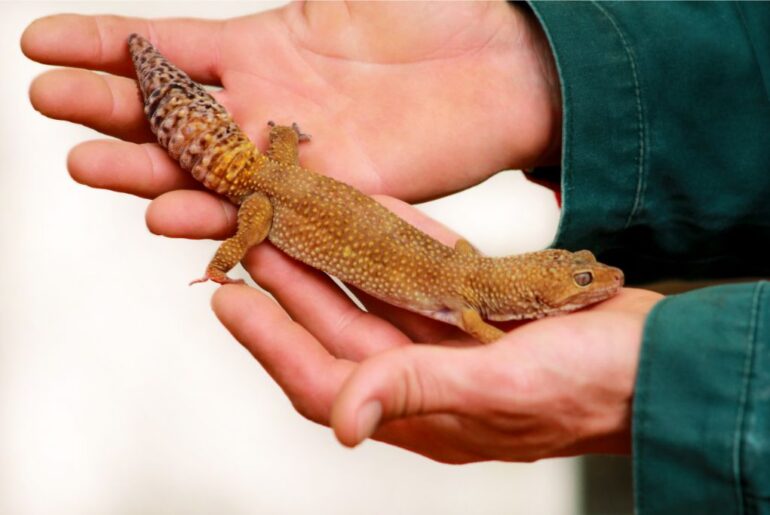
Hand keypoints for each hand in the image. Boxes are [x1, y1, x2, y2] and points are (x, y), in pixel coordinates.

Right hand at [23, 2, 559, 225]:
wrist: (506, 68)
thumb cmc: (437, 13)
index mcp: (264, 46)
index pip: (164, 48)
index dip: (101, 45)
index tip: (36, 44)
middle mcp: (268, 106)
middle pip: (171, 114)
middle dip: (106, 109)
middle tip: (47, 107)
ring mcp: (296, 155)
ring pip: (204, 169)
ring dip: (144, 170)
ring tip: (87, 165)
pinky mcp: (332, 198)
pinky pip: (262, 209)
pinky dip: (213, 213)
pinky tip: (165, 212)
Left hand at [211, 198, 661, 462]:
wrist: (660, 360)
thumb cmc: (593, 388)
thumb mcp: (501, 389)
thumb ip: (419, 391)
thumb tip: (345, 419)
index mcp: (424, 410)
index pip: (323, 378)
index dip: (271, 342)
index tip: (227, 300)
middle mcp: (428, 375)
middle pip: (339, 331)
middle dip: (292, 290)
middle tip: (249, 246)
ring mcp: (453, 339)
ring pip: (373, 297)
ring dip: (332, 264)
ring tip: (290, 227)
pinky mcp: (479, 306)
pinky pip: (422, 270)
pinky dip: (393, 242)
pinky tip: (366, 214)